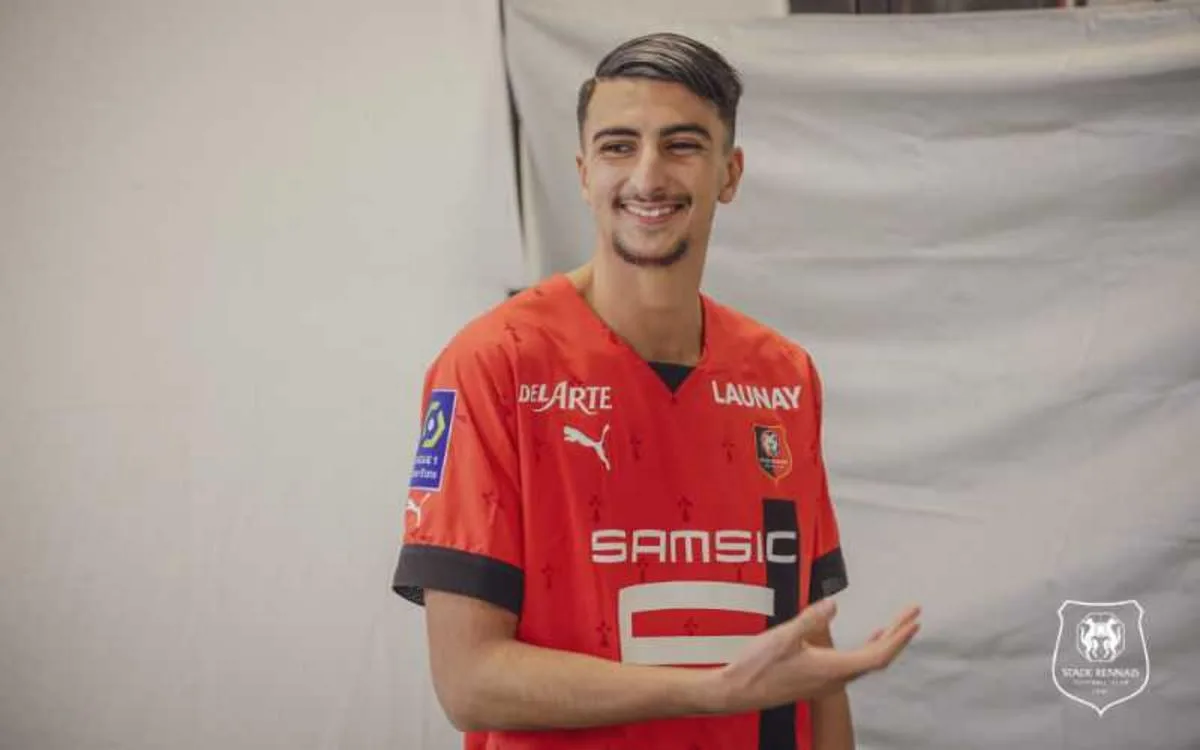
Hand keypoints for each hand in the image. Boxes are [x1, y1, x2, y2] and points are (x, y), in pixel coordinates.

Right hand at [700, 599, 920, 714]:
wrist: (736, 691)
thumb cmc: (757, 667)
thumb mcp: (783, 636)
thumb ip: (811, 619)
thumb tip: (834, 604)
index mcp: (832, 668)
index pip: (878, 654)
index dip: (898, 636)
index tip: (913, 619)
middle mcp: (834, 679)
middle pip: (876, 658)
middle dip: (896, 635)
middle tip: (911, 615)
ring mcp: (825, 683)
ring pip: (864, 664)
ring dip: (881, 643)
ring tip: (892, 626)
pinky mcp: (816, 681)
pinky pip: (851, 666)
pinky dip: (863, 650)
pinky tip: (858, 642)